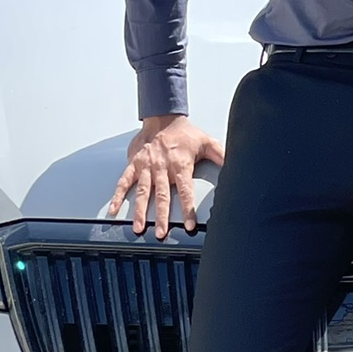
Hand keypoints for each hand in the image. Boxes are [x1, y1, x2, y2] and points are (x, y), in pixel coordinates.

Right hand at [107, 115, 225, 237]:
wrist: (162, 117)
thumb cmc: (184, 133)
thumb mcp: (206, 142)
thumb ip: (221, 155)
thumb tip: (237, 165)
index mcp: (180, 164)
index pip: (185, 190)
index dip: (188, 208)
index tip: (190, 225)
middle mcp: (162, 167)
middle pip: (162, 196)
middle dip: (161, 216)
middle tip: (161, 233)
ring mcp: (146, 167)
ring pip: (143, 192)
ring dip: (140, 211)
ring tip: (139, 228)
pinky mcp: (134, 164)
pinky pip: (124, 181)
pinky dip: (118, 195)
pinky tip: (115, 209)